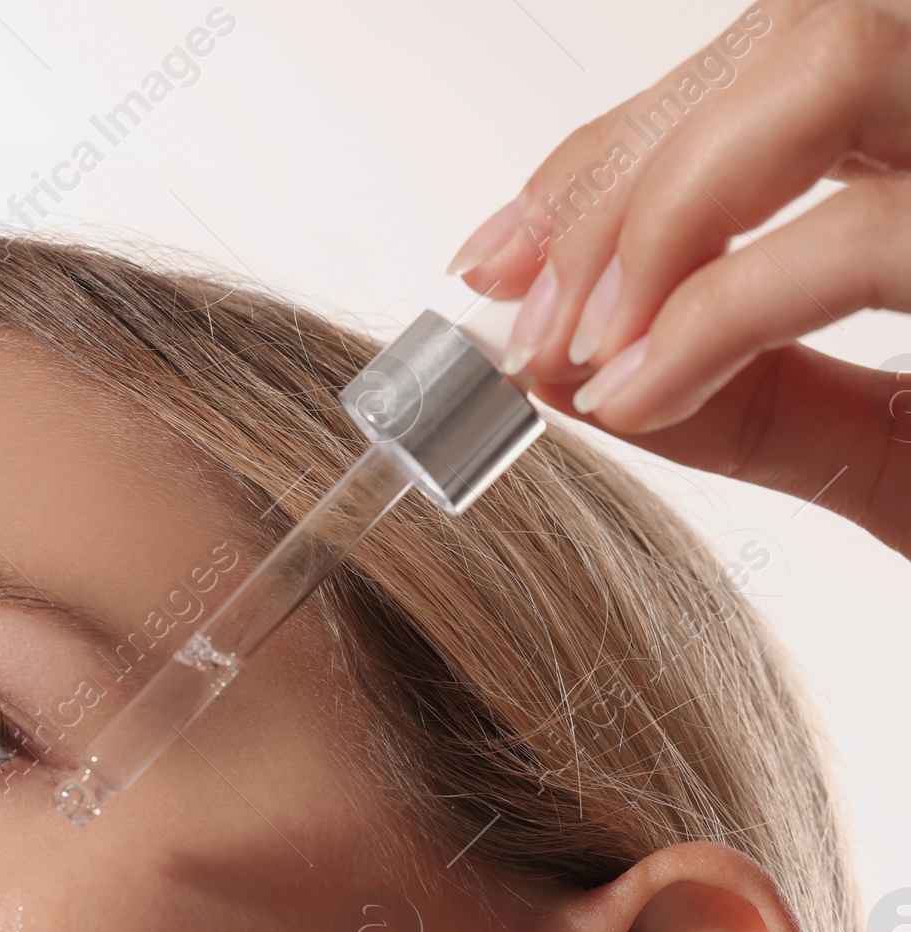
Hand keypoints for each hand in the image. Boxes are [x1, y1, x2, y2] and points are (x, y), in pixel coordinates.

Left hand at [449, 2, 910, 558]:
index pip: (765, 78)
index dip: (609, 162)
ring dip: (661, 209)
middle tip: (514, 322)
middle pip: (783, 45)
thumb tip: (588, 374)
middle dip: (612, 182)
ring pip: (820, 67)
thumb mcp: (901, 452)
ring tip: (585, 353)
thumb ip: (768, 400)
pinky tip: (646, 391)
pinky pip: (857, 230)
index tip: (496, 267)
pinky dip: (722, 309)